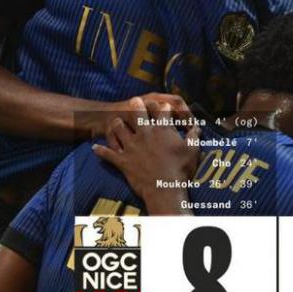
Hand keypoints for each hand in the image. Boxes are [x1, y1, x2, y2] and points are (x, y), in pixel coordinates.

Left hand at [92, 97, 199, 214]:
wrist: (165, 190)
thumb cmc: (181, 170)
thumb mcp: (193, 151)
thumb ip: (194, 137)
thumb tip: (197, 128)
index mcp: (162, 129)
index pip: (162, 110)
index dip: (163, 107)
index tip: (164, 108)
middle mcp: (144, 133)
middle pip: (136, 112)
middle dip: (135, 104)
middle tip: (134, 101)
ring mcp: (131, 146)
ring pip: (118, 128)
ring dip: (116, 124)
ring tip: (116, 122)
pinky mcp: (122, 160)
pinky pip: (107, 154)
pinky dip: (100, 151)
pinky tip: (95, 147)